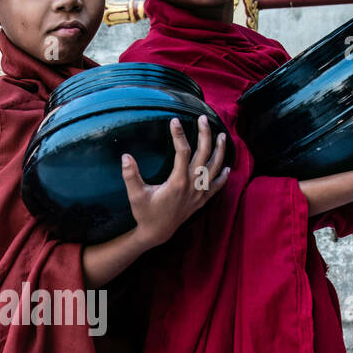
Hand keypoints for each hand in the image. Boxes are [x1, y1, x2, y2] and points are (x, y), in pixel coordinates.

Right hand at [122, 117, 228, 249]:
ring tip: (222, 136)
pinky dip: (223, 177)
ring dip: (220, 151)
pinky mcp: (201, 201)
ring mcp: (198, 193)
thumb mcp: (136, 195)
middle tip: (203, 119)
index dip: (179, 134)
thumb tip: (126, 156)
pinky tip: (227, 167)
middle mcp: (191, 186)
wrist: (157, 233)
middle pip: (204, 155)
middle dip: (205, 135)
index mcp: (177, 182)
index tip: (174, 120)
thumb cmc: (145, 213)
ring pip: (215, 168)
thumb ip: (130, 175)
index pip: (182, 152)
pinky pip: (216, 187)